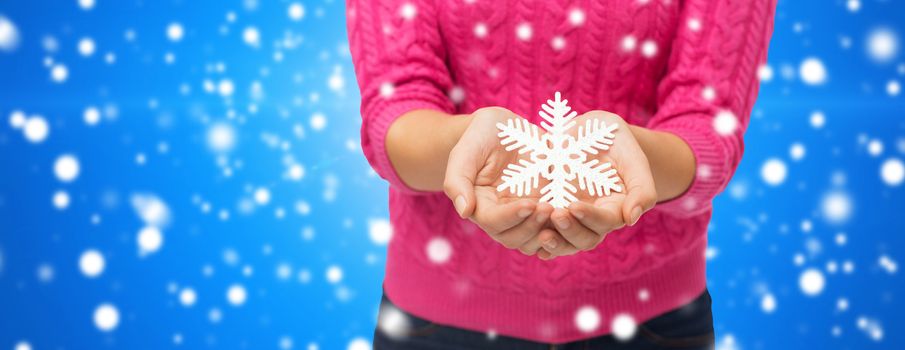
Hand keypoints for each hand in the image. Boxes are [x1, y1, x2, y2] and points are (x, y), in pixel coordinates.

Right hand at [444, 107, 554, 254]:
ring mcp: (523, 214)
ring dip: (546, 231)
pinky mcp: (543, 206)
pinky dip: (561, 228)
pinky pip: (552, 229)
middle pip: (513, 238)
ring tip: (560, 210)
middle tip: (549, 207)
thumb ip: (458, 180)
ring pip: (533, 241)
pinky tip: (572, 213)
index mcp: (479, 204)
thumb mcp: (466, 150)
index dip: (511, 217)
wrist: (505, 127)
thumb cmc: (481, 135)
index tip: (530, 203)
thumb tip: (464, 212)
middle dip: (531, 227)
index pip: (492, 222)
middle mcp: (500, 215)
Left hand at [536, 111, 657, 259]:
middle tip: (556, 214)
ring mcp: (571, 217)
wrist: (581, 130)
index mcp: (616, 206)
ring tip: (540, 234)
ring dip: (554, 242)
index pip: (607, 221)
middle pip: (586, 239)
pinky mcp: (550, 211)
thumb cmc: (610, 137)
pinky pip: (544, 233)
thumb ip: (641, 186)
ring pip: (565, 242)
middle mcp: (593, 217)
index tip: (574, 205)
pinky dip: (537, 240)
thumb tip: (631, 219)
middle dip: (571, 231)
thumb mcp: (629, 152)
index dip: (591, 218)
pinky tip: (530, 239)